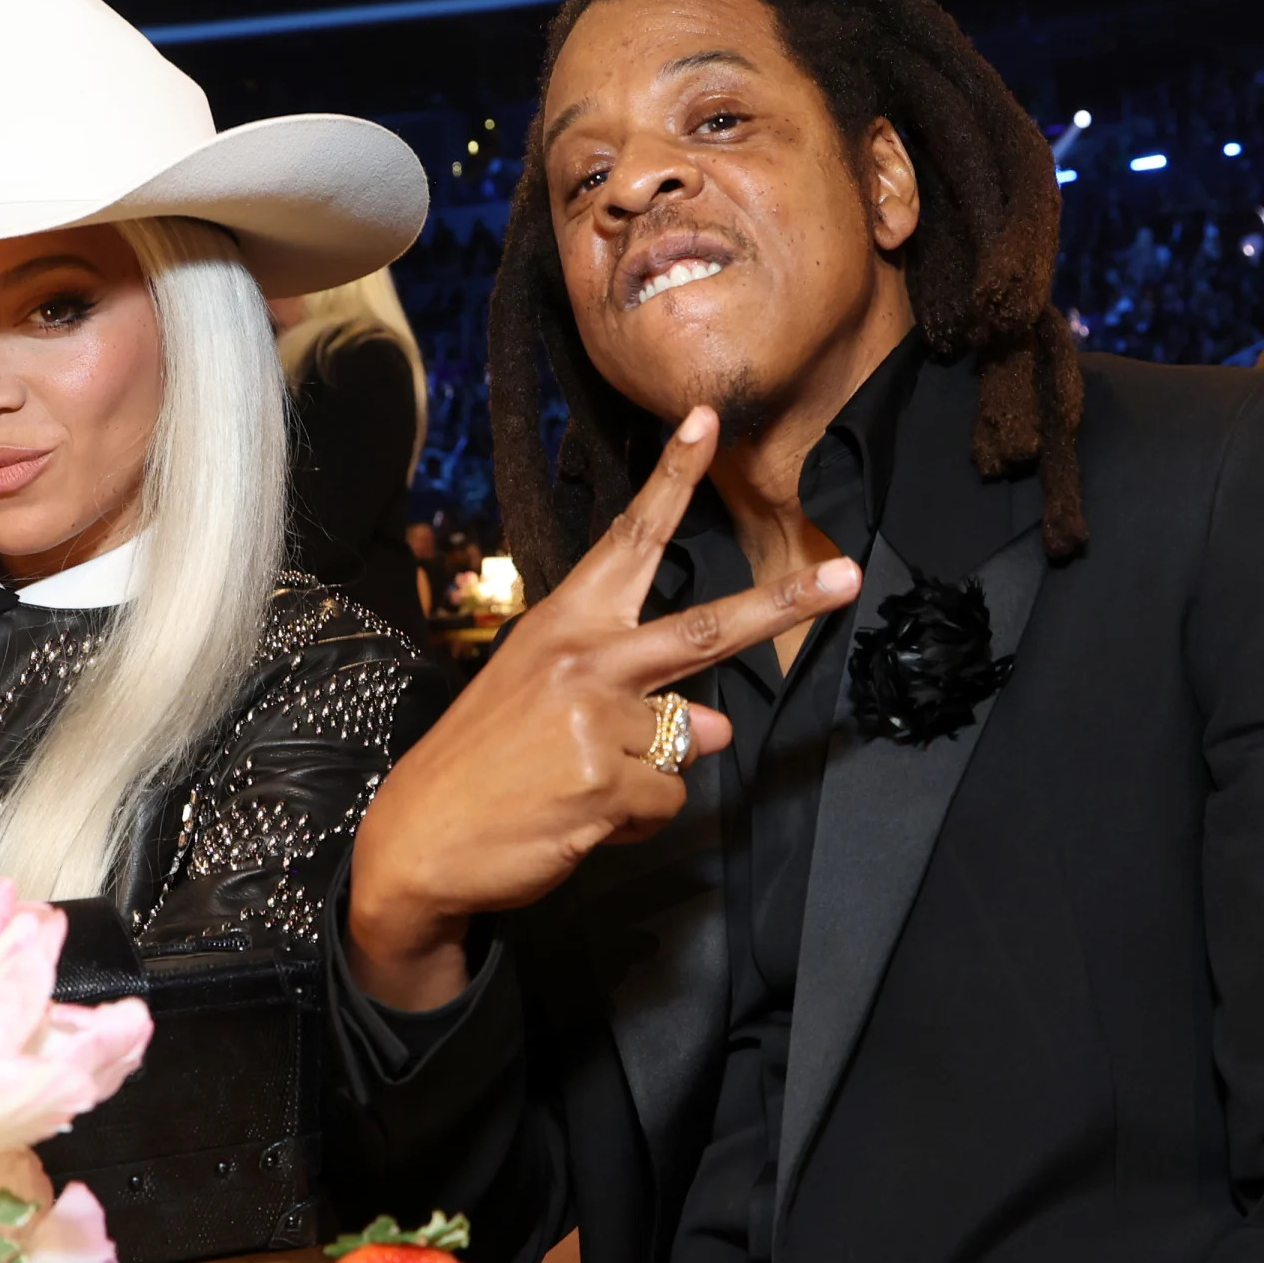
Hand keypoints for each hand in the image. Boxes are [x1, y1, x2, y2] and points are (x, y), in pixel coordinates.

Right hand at [346, 406, 861, 1008]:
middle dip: (784, 605)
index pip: (627, 541)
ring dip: (648, 777)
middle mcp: (583, 659)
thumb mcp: (546, 707)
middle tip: (846, 577)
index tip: (706, 423)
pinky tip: (578, 818)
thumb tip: (715, 727)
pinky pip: (666, 800)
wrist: (417, 840)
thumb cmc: (480, 766)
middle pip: (704, 629)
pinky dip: (635, 820)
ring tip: (577, 787)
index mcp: (562, 624)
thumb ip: (633, 702)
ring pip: (685, 744)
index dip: (671, 480)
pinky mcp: (606, 782)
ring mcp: (596, 720)